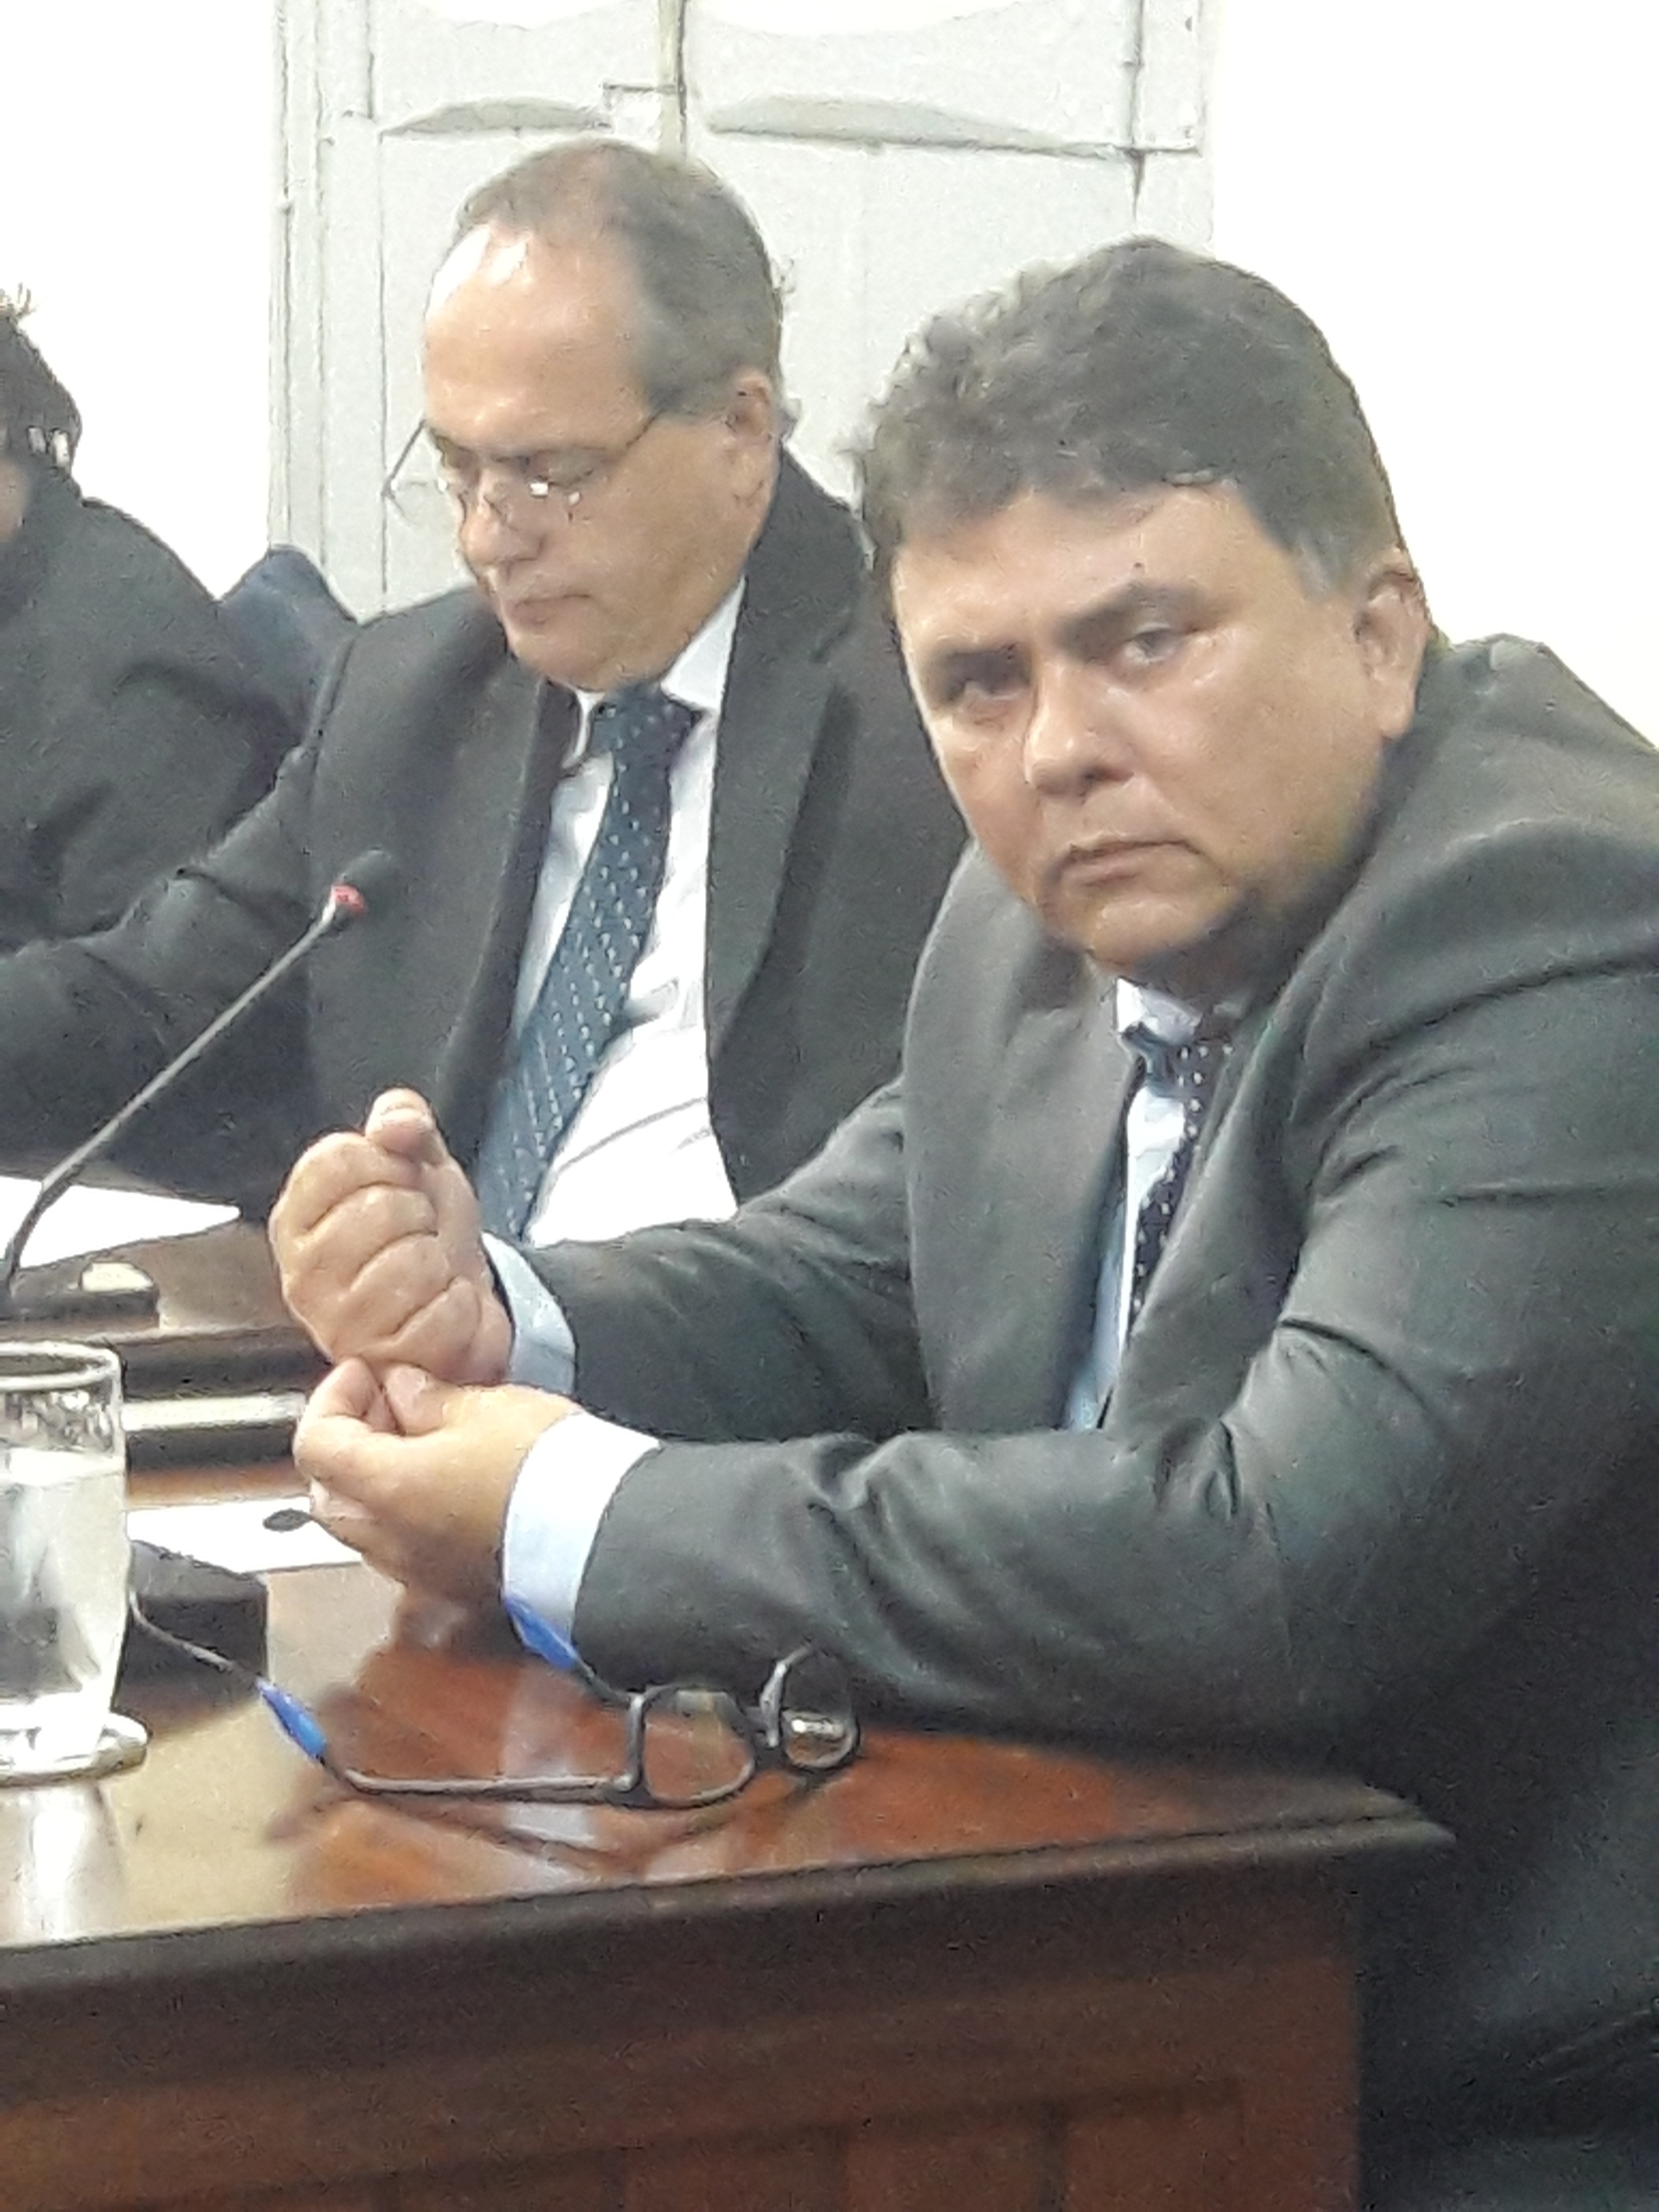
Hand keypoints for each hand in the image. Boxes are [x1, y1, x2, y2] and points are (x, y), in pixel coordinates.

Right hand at [270, 1088, 510, 1383]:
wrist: (465, 1303)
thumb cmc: (429, 1236)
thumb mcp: (418, 1163)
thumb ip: (402, 1123)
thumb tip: (396, 1122)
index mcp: (297, 1220)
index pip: (337, 1158)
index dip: (389, 1161)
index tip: (398, 1183)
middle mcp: (304, 1276)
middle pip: (379, 1207)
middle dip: (421, 1213)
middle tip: (419, 1233)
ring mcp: (340, 1325)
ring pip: (412, 1261)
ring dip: (441, 1261)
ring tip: (430, 1272)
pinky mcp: (384, 1360)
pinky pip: (441, 1312)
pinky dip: (460, 1305)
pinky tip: (443, 1307)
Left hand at [294, 1359, 574, 1601]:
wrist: (604, 1536)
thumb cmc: (547, 1471)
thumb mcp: (485, 1407)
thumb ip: (429, 1396)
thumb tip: (403, 1388)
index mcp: (386, 1489)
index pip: (315, 1443)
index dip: (331, 1398)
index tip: (364, 1373)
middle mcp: (389, 1541)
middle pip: (327, 1493)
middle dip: (346, 1445)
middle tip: (386, 1406)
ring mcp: (419, 1572)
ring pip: (364, 1527)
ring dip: (375, 1483)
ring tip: (424, 1440)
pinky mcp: (454, 1588)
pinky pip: (405, 1550)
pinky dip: (407, 1514)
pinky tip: (450, 1482)